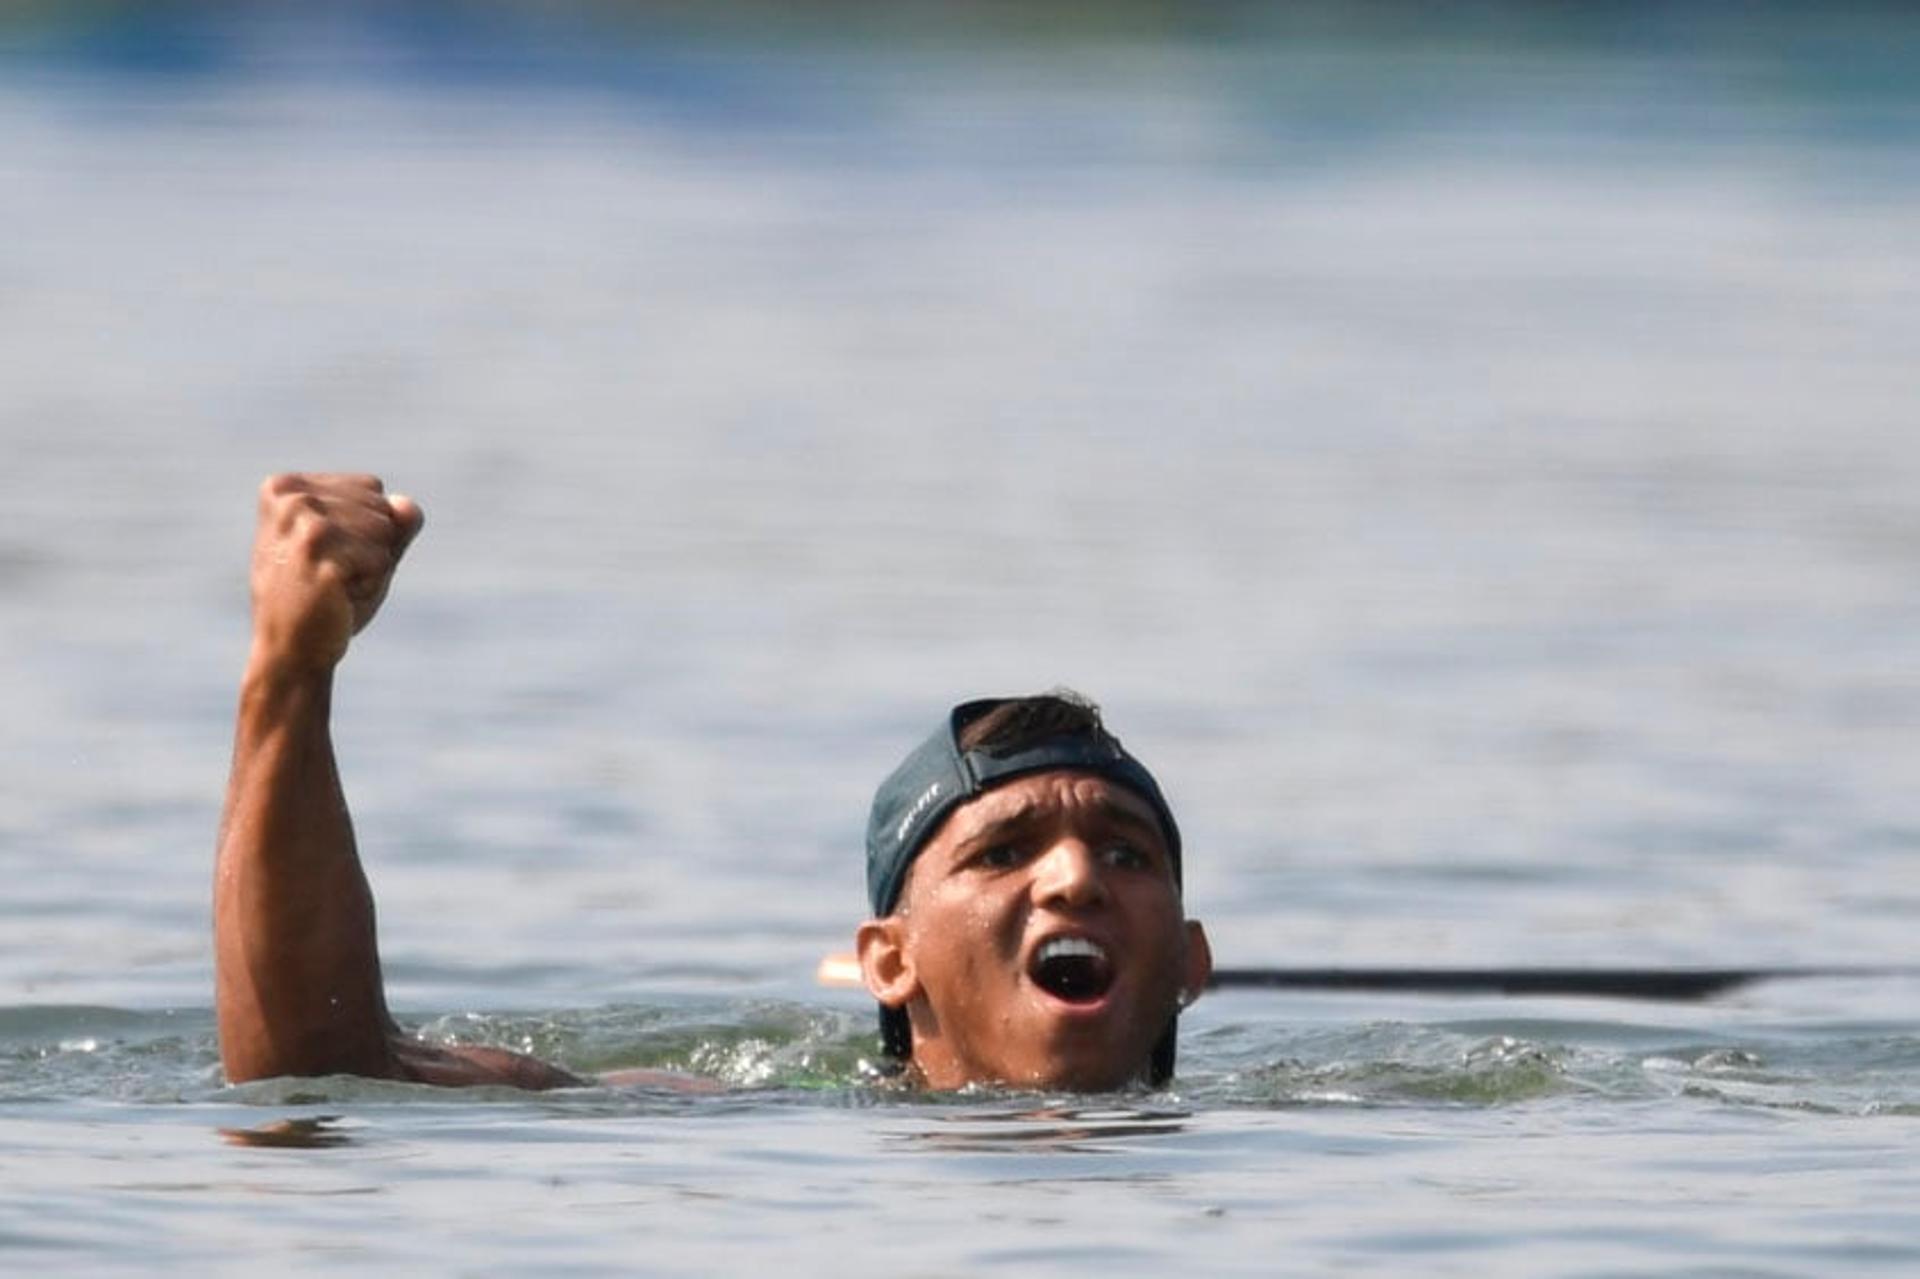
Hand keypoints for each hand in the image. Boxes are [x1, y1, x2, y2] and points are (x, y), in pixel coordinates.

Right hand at [248, 473, 422, 673]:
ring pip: (384, 530)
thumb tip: (408, 506)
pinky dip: (370, 583)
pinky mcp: (317, 551)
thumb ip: (393, 523)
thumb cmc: (327, 599)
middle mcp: (290, 497)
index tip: (330, 556)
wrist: (292, 651)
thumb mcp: (363, 551)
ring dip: (372, 566)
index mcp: (286, 487)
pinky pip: (381, 559)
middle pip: (381, 507)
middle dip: (371, 547)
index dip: (366, 529)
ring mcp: (302, 522)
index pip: (371, 488)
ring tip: (334, 585)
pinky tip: (336, 596)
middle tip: (332, 575)